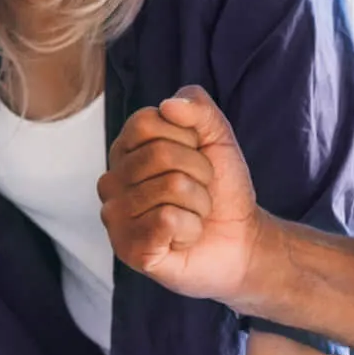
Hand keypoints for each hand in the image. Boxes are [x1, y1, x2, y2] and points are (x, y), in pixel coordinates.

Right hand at [101, 87, 265, 306]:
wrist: (242, 240)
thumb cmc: (222, 189)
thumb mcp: (217, 137)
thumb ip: (198, 109)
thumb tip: (168, 105)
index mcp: (124, 151)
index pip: (145, 122)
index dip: (186, 138)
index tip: (196, 157)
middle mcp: (111, 182)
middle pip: (160, 154)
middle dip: (199, 173)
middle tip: (199, 192)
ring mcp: (115, 217)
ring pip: (170, 187)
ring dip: (199, 203)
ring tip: (193, 216)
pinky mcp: (129, 249)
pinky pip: (167, 220)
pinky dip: (191, 228)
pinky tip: (183, 239)